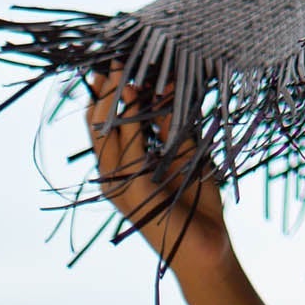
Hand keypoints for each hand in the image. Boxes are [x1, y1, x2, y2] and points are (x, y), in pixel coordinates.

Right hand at [84, 63, 234, 286]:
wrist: (206, 247)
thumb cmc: (197, 203)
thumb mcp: (186, 154)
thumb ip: (173, 124)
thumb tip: (169, 84)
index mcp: (122, 167)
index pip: (105, 123)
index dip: (107, 93)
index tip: (115, 62)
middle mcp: (113, 175)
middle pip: (98, 124)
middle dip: (105, 90)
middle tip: (115, 58)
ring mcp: (119, 186)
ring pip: (109, 133)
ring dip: (117, 99)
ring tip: (125, 69)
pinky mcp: (131, 194)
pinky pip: (130, 150)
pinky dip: (134, 121)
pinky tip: (141, 96)